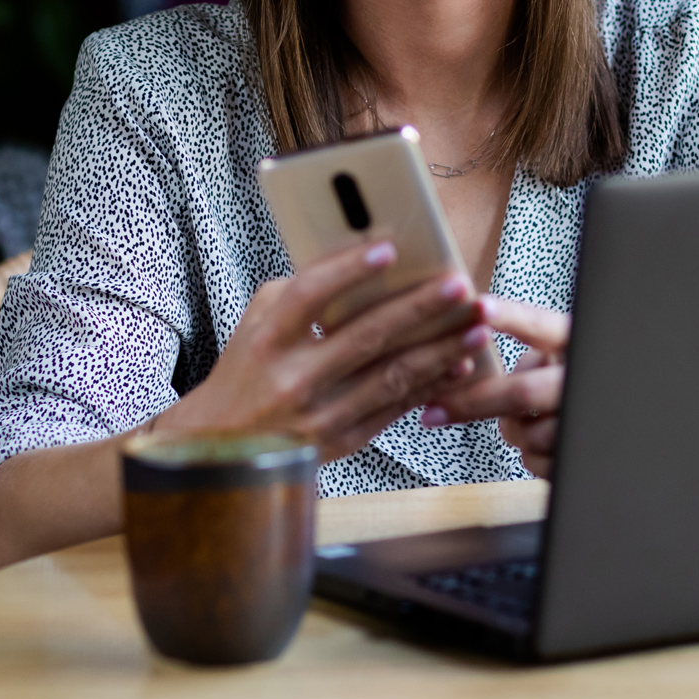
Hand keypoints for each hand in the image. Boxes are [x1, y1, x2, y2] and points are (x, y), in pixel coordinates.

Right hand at [150, 240, 488, 461]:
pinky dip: (429, 385)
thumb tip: (357, 264)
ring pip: (391, 376)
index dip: (348, 271)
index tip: (389, 249)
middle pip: (365, 336)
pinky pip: (394, 409)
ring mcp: (319, 415)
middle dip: (419, 309)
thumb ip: (299, 294)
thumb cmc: (247, 372)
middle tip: (459, 285)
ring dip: (440, 350)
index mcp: (267, 341)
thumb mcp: (257, 324)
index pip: (309, 297)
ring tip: (475, 325)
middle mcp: (292, 378)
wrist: (223, 449)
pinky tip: (457, 364)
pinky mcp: (340, 441)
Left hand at [419, 295, 567, 477]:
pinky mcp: (579, 456)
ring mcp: (585, 421)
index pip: (542, 325)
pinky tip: (545, 441)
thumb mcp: (564, 358)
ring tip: (529, 420)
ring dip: (513, 431)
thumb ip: (533, 356)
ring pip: (528, 433)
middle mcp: (582, 380)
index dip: (511, 316)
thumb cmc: (575, 386)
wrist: (610, 428)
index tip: (479, 307)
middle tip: (435, 411)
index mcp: (575, 345)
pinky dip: (531, 455)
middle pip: (523, 392)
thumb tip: (486, 369)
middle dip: (473, 403)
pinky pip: (536, 461)